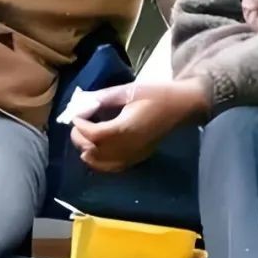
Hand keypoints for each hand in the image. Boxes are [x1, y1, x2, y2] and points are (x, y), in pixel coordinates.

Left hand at [69, 77, 210, 172]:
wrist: (181, 107)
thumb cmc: (157, 94)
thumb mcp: (129, 90)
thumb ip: (104, 97)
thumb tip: (82, 101)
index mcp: (126, 129)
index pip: (95, 135)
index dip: (80, 125)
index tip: (76, 115)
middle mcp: (128, 147)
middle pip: (94, 151)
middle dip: (80, 138)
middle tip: (77, 124)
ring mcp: (133, 156)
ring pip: (101, 163)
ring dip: (87, 151)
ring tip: (84, 135)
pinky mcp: (137, 159)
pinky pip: (112, 167)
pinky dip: (98, 161)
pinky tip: (95, 149)